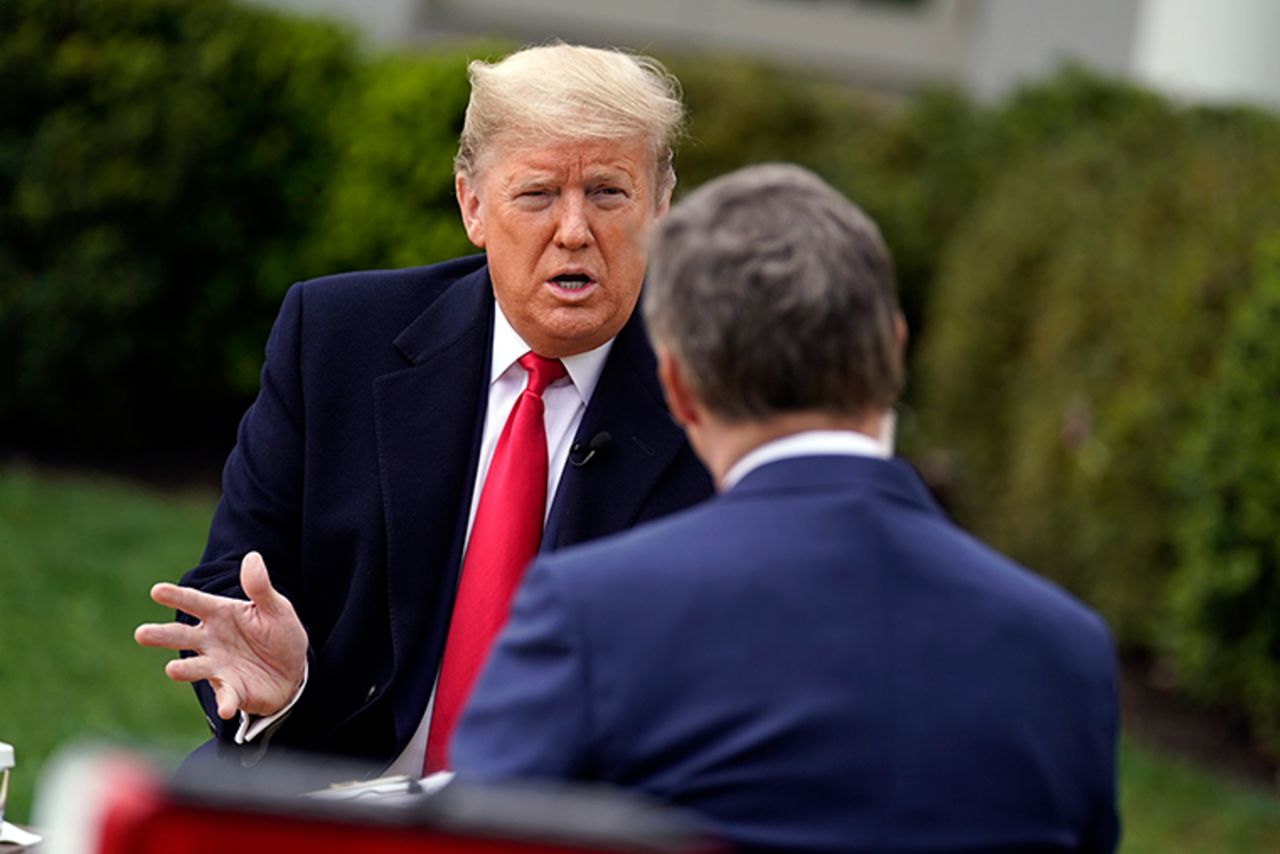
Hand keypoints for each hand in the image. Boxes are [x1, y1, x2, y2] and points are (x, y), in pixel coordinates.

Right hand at [135, 551, 307, 719]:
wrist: (294, 670)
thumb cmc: (279, 634)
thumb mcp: (276, 608)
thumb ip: (260, 587)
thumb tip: (252, 557)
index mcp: (221, 614)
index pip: (196, 602)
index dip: (177, 597)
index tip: (156, 591)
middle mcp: (212, 640)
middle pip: (182, 636)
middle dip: (162, 635)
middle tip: (141, 633)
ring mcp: (218, 666)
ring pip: (195, 667)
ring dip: (185, 670)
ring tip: (172, 670)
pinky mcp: (232, 691)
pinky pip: (227, 696)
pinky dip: (225, 702)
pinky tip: (226, 709)